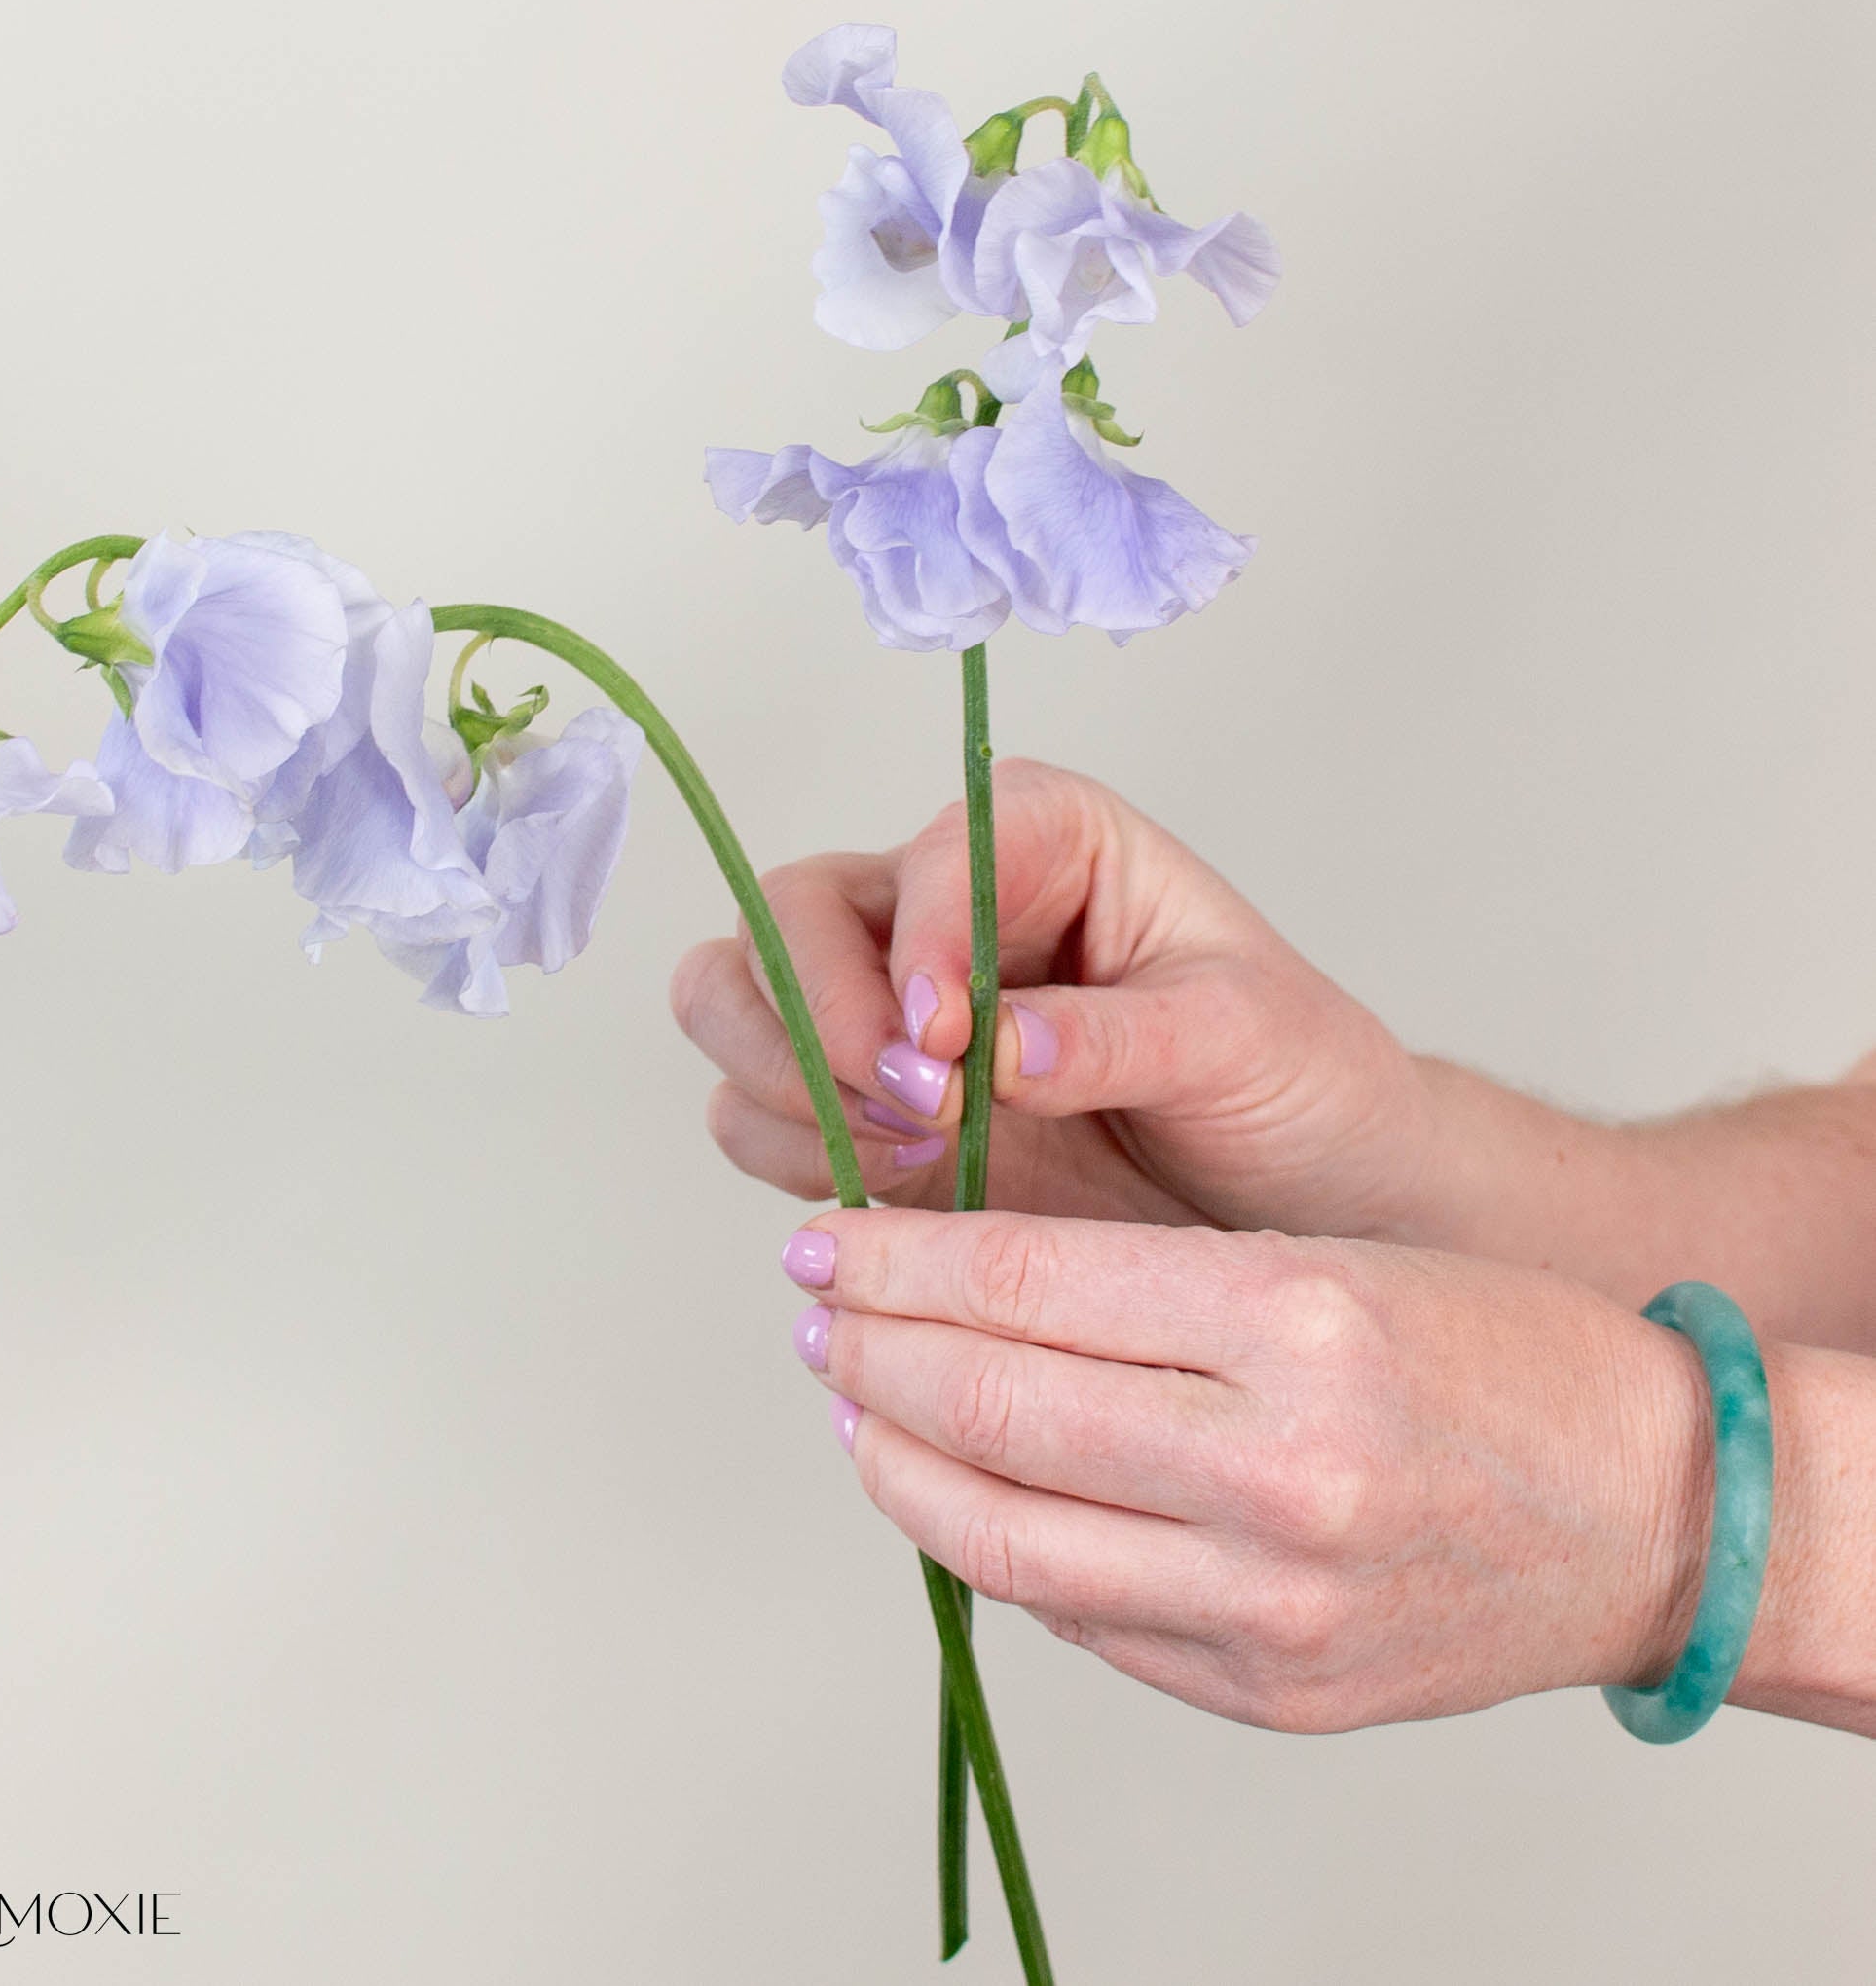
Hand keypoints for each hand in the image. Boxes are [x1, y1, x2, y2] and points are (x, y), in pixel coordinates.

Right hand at [672, 758, 1444, 1236]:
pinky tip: (886, 1188)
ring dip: (784, 1084)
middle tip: (917, 1112)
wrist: (1301, 1196)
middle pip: (786, 914)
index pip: (932, 857)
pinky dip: (783, 1148)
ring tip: (907, 1156)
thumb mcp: (1244, 1036)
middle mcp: (938, 904)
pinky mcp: (858, 1104)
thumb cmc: (1291, 1080)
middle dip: (818, 1016)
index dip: (917, 943)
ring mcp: (881, 1004)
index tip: (943, 1042)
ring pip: (734, 999)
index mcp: (1042, 838)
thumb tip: (998, 1044)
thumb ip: (1120, 1033)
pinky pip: (750, 1107)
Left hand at [780, 1205, 1713, 1730]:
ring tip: (853, 1407)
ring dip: (897, 1464)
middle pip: (995, 1409)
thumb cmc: (1496, 1347)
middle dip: (869, 1354)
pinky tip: (954, 1496)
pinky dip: (994, 1549)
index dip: (900, 1258)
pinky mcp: (1269, 1691)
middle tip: (814, 1310)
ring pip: (1007, 1537)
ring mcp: (1271, 1603)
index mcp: (1295, 1318)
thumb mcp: (1326, 1253)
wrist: (1656, 1511)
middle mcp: (1277, 1470)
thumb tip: (947, 1293)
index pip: (1027, 1281)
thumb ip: (1140, 1286)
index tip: (827, 1237)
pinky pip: (1079, 1618)